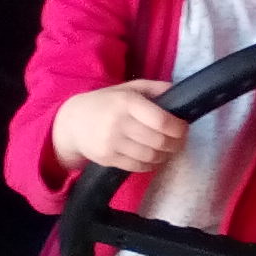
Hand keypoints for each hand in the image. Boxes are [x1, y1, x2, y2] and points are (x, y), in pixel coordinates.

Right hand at [52, 80, 186, 177]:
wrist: (72, 122)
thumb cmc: (106, 103)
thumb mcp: (128, 88)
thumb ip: (155, 88)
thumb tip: (181, 92)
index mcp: (127, 102)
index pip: (161, 121)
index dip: (178, 128)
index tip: (183, 128)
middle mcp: (119, 123)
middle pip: (159, 141)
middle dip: (176, 143)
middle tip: (179, 141)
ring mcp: (112, 143)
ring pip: (150, 156)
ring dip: (165, 155)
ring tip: (168, 149)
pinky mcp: (107, 158)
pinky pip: (138, 166)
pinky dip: (151, 164)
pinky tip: (153, 157)